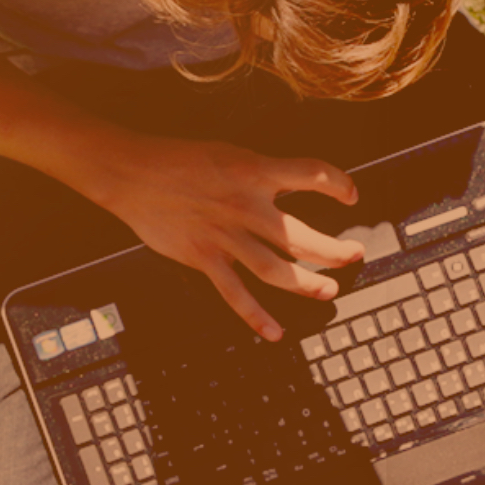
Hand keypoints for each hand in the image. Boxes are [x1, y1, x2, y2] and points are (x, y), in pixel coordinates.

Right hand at [69, 135, 366, 341]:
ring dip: (308, 284)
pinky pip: (234, 292)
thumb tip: (285, 183)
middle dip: (335, 252)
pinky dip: (256, 315)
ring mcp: (225, 236)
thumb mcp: (227, 154)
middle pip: (303, 239)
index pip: (314, 175)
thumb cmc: (176, 160)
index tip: (351, 195)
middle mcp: (246, 207)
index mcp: (254, 173)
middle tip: (352, 255)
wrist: (132, 173)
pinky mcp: (203, 257)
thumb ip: (258, 172)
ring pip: (278, 270)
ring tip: (327, 290)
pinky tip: (274, 331)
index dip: (340, 184)